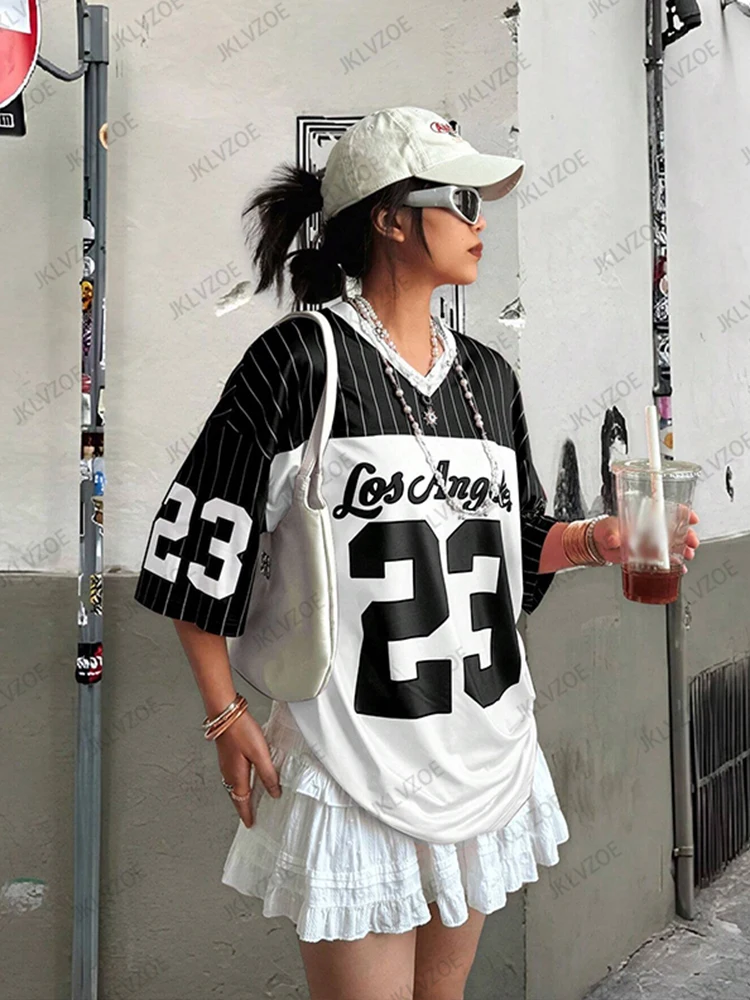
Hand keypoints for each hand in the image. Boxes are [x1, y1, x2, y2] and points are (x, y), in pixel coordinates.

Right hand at [214, 711, 281, 827]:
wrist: (225, 713)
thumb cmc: (241, 731)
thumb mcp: (260, 754)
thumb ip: (267, 774)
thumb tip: (274, 792)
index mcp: (236, 776)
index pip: (242, 802)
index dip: (247, 814)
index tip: (250, 823)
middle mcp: (228, 772)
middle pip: (235, 796)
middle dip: (242, 807)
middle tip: (249, 816)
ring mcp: (225, 763)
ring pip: (233, 786)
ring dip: (240, 795)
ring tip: (248, 800)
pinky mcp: (226, 754)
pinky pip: (232, 776)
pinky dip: (238, 783)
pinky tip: (244, 777)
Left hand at [593, 508, 700, 573]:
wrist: (600, 546)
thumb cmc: (606, 530)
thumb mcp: (608, 529)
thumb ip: (611, 534)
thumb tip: (613, 539)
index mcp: (644, 517)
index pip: (668, 510)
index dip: (682, 512)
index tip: (691, 518)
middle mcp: (652, 530)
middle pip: (676, 529)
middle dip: (688, 535)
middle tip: (692, 542)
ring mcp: (653, 543)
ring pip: (675, 544)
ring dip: (685, 549)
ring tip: (688, 555)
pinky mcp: (650, 556)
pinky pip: (667, 560)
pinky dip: (675, 564)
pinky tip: (680, 568)